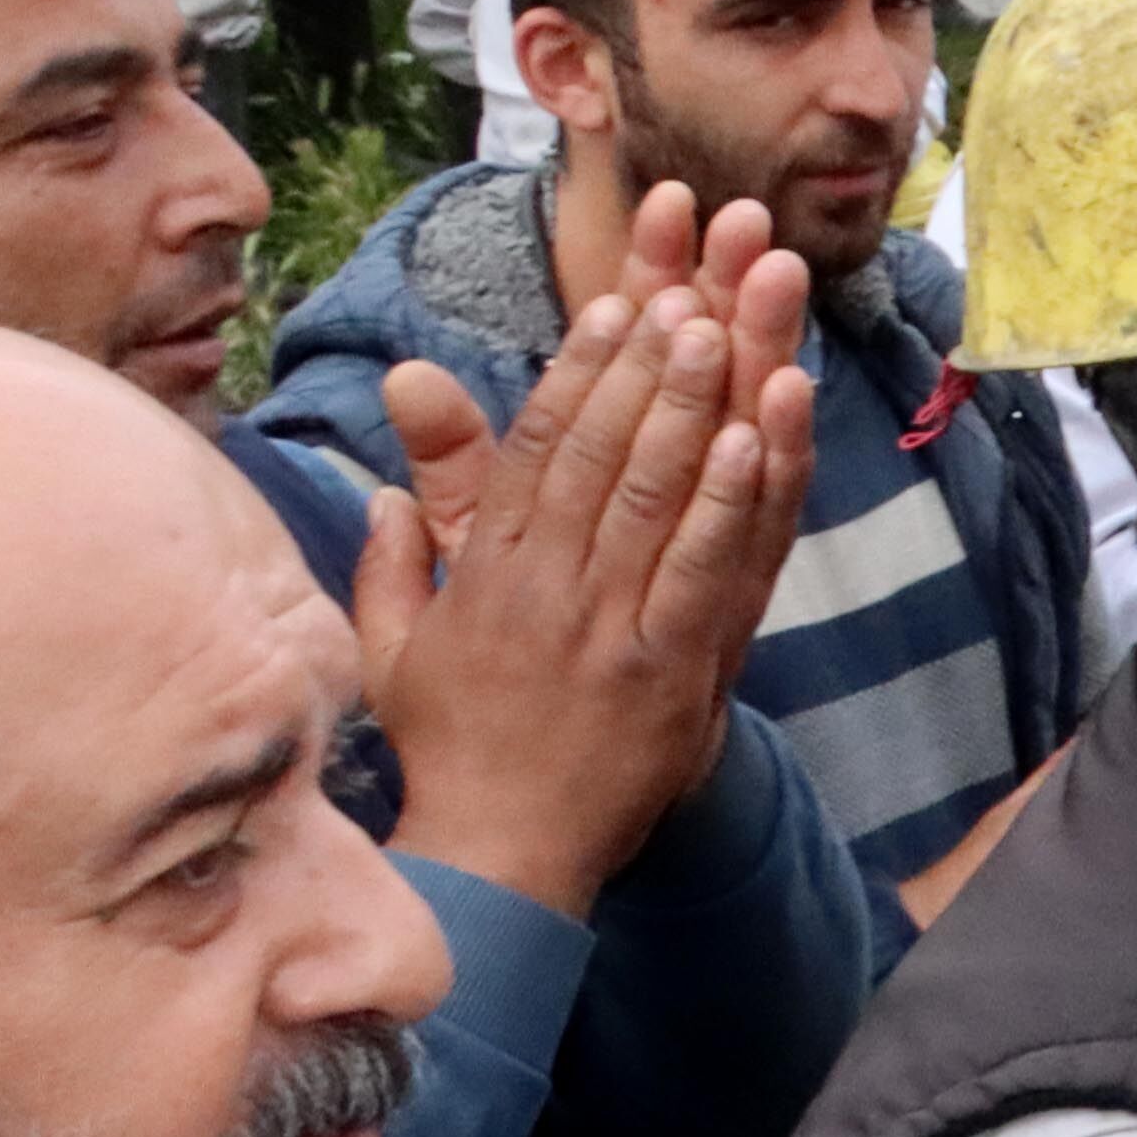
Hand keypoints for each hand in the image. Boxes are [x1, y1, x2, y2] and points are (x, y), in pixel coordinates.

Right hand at [355, 202, 815, 924]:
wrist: (500, 852)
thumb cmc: (451, 744)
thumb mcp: (393, 646)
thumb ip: (390, 557)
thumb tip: (382, 487)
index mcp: (484, 575)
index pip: (535, 448)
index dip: (578, 368)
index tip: (614, 303)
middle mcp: (546, 588)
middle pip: (602, 453)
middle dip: (645, 363)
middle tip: (685, 284)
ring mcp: (610, 627)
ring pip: (655, 495)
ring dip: (691, 407)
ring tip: (726, 329)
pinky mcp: (668, 670)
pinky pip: (705, 569)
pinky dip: (731, 501)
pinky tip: (754, 439)